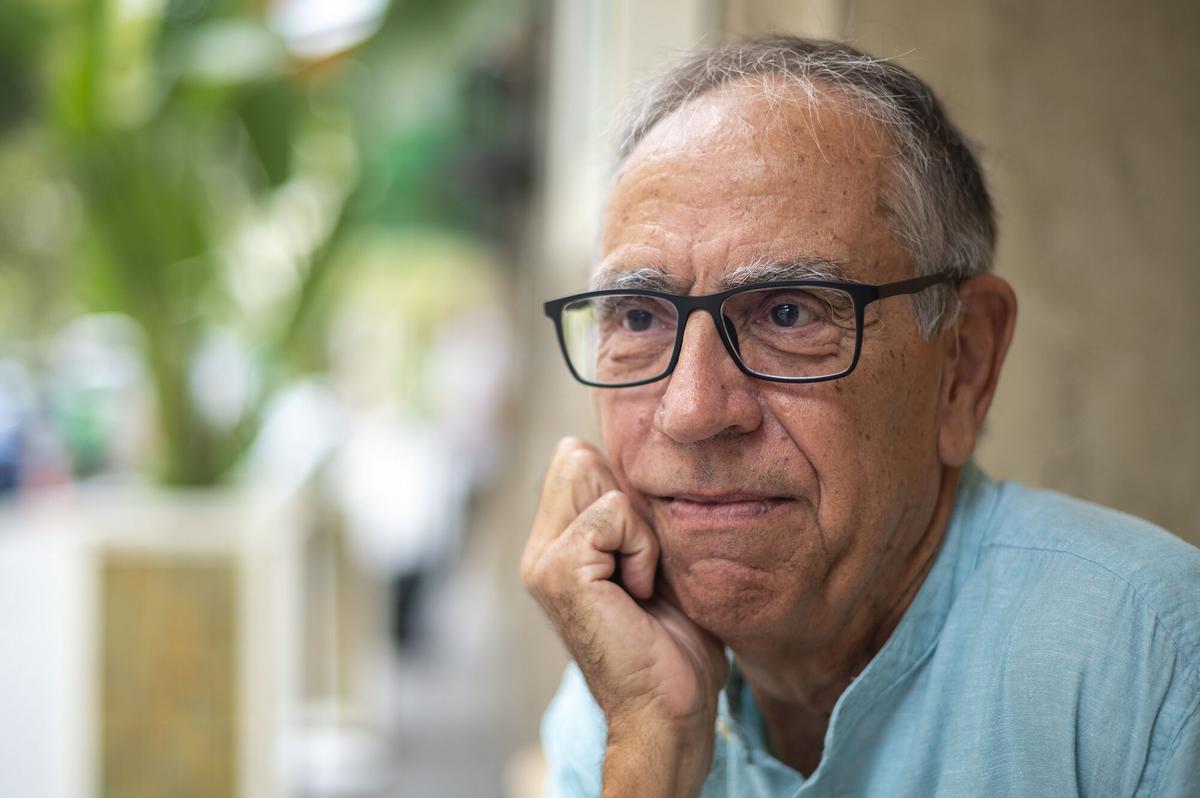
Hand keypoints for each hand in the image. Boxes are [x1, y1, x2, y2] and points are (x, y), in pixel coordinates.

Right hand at [520, 437, 728, 795]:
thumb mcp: (653, 559)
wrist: (668, 709)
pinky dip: (641, 549)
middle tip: (642, 568)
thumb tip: (623, 454)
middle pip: (578, 457)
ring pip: (592, 475)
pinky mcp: (557, 570)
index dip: (625, 491)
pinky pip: (612, 512)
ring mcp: (542, 560)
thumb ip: (629, 512)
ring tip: (640, 582)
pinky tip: (638, 594)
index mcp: (556, 544)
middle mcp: (539, 550)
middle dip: (629, 504)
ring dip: (638, 529)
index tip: (644, 555)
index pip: (577, 457)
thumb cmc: (673, 642)